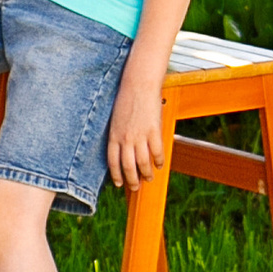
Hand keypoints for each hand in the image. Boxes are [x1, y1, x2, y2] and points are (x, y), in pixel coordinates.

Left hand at [106, 68, 167, 191]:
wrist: (139, 84)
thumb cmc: (127, 99)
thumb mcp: (116, 119)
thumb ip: (118, 135)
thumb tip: (124, 151)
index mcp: (114, 135)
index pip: (112, 162)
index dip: (116, 175)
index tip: (120, 184)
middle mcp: (125, 139)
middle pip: (128, 167)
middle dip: (132, 180)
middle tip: (136, 187)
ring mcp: (140, 136)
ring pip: (143, 163)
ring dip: (146, 174)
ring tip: (149, 178)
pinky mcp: (154, 131)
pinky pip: (157, 152)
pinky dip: (159, 161)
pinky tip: (160, 164)